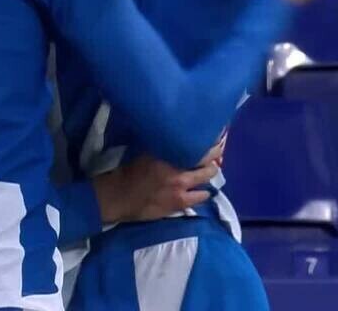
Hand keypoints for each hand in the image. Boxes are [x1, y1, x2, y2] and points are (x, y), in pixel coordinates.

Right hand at [94, 141, 223, 223]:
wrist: (119, 197)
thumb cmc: (127, 172)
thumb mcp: (143, 152)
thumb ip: (160, 146)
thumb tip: (171, 137)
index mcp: (168, 154)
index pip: (195, 145)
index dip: (208, 140)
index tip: (215, 134)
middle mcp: (178, 170)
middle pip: (206, 160)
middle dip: (214, 154)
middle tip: (218, 149)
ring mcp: (181, 188)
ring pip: (206, 178)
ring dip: (210, 172)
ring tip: (211, 169)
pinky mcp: (180, 203)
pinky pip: (200, 197)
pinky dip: (203, 193)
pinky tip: (204, 191)